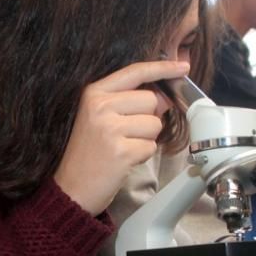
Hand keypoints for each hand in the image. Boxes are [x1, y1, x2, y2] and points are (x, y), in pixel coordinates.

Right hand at [54, 60, 188, 214]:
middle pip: (151, 99)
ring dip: (146, 139)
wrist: (71, 188)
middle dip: (148, 118)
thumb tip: (164, 97)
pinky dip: (143, 155)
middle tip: (125, 134)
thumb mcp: (100, 118)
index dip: (162, 68)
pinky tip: (124, 160)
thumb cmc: (89, 152)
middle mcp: (100, 106)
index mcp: (94, 93)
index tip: (183, 66)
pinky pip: (151, 146)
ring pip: (155, 124)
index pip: (135, 72)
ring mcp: (110, 129)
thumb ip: (128, 102)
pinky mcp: (121, 151)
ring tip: (123, 147)